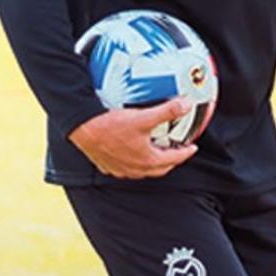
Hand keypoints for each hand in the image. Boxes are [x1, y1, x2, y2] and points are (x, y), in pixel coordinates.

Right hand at [68, 98, 198, 178]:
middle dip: (171, 159)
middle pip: (160, 168)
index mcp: (147, 160)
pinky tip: (133, 152)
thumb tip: (186, 105)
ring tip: (157, 150)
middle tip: (177, 150)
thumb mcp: (143, 117)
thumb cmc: (111, 126)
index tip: (192, 148)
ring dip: (153, 162)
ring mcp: (121, 169)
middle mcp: (135, 169)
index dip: (186, 153)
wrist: (84, 129)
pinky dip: (135, 162)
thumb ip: (167, 111)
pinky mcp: (108, 166)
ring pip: (143, 169)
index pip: (174, 159)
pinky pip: (126, 168)